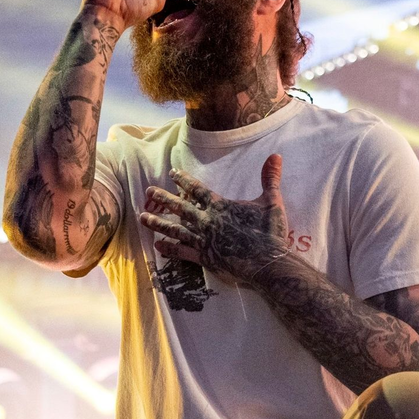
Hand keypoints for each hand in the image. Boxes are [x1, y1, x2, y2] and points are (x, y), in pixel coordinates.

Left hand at [139, 155, 289, 282]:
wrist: (268, 263)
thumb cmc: (270, 233)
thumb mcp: (272, 202)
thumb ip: (270, 178)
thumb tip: (276, 155)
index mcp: (221, 206)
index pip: (198, 190)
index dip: (184, 180)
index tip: (173, 173)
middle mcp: (207, 222)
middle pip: (180, 208)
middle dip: (163, 198)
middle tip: (149, 191)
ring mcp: (204, 241)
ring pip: (175, 230)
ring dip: (158, 223)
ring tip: (143, 217)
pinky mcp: (205, 258)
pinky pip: (182, 252)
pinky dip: (169, 249)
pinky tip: (158, 246)